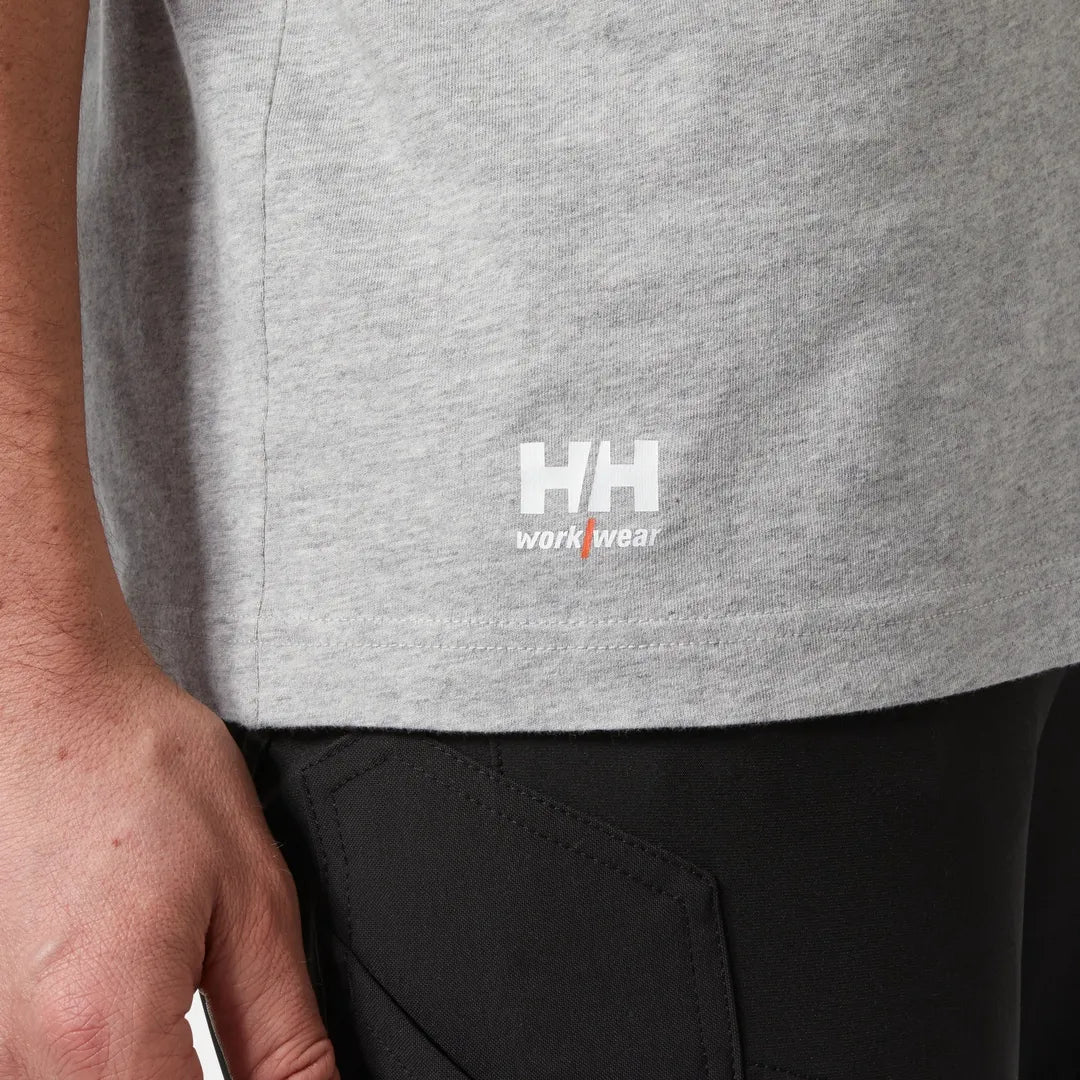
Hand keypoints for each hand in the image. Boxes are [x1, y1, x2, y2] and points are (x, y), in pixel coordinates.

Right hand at [0, 657, 338, 1078]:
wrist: (42, 698)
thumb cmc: (138, 767)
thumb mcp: (251, 899)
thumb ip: (283, 1033)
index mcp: (101, 1039)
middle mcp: (12, 1062)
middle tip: (224, 1022)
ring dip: (149, 1073)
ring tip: (174, 988)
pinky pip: (44, 1068)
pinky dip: (103, 1058)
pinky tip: (131, 998)